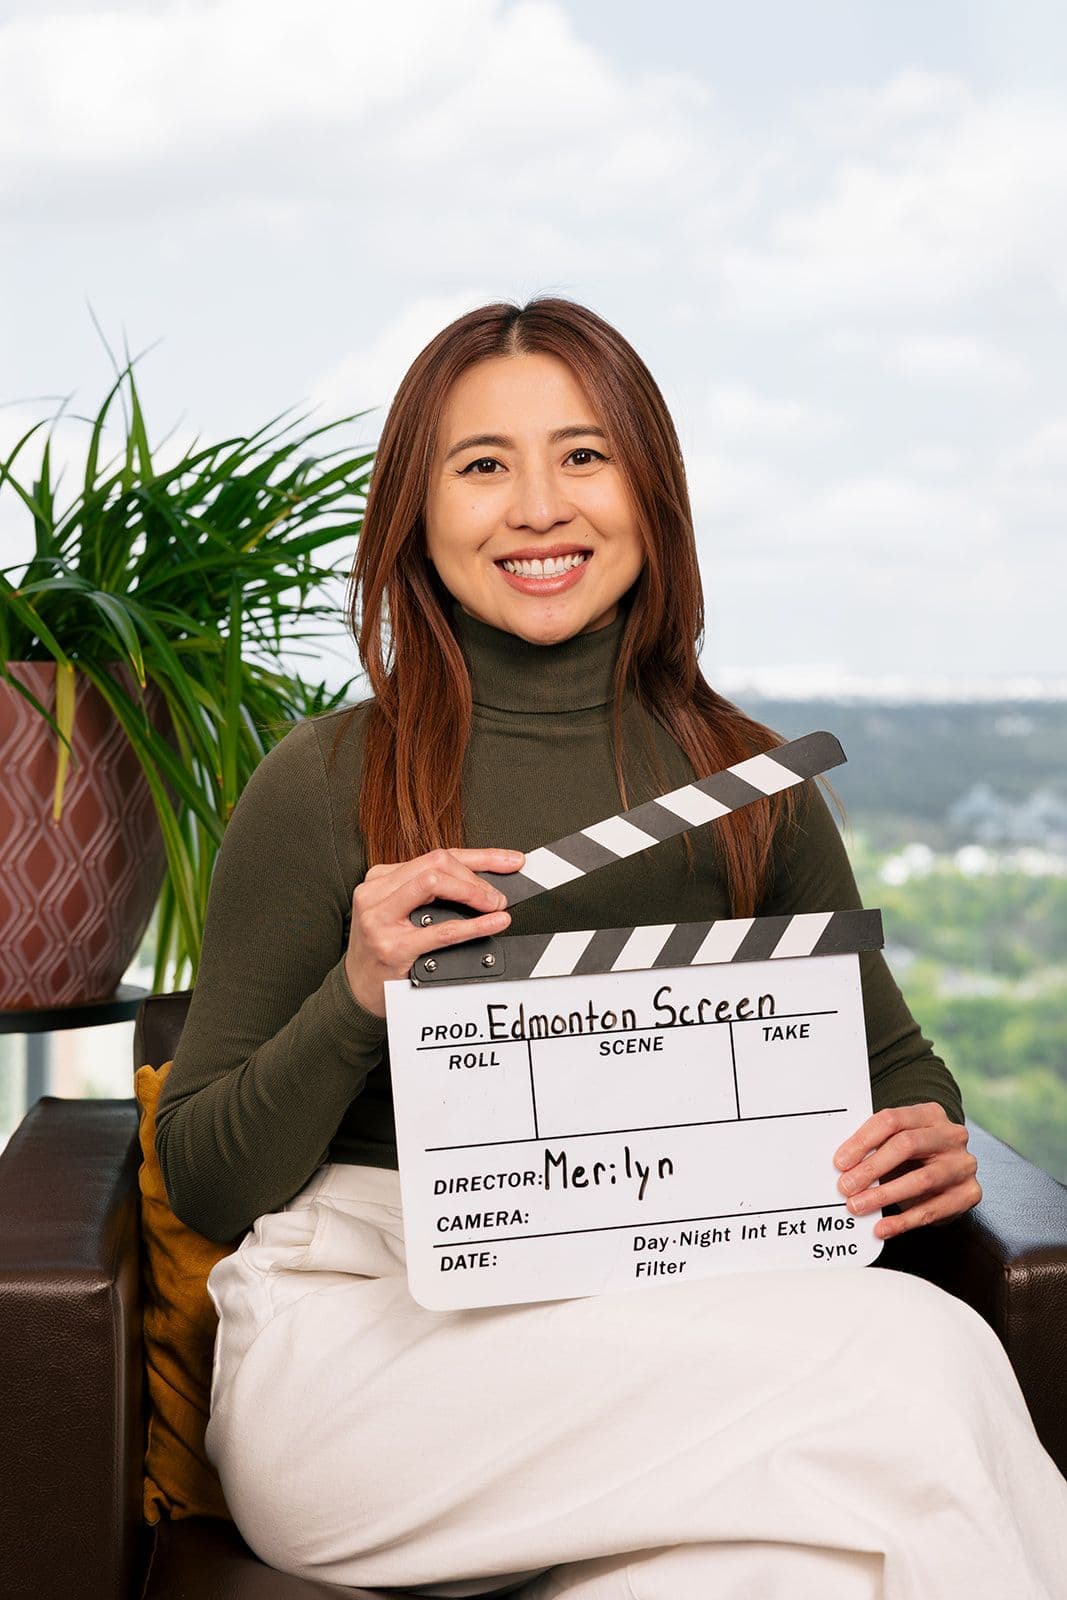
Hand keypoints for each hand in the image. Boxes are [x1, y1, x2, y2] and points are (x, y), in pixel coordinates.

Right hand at [344, 847, 524, 1018]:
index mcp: (380, 878)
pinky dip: (474, 925)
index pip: (437, 855)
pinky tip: (493, 923)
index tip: (508, 861)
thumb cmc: (382, 949)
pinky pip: (442, 930)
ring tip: (495, 905)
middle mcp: (376, 892)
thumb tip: (481, 883)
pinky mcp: (392, 947)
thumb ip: (429, 893)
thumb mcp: (399, 911)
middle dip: (475, 876)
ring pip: (434, 883)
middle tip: (498, 895)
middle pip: (437, 864)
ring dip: (473, 892)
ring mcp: (380, 918)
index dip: (480, 856)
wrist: (358, 990)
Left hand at [833, 1102, 981, 1239]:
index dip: (863, 1141)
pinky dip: (904, 1220)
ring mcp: (963, 1164)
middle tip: (846, 1186)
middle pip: (907, 1145)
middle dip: (872, 1168)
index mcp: (929, 1113)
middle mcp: (951, 1135)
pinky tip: (883, 1227)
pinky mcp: (970, 1193)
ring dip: (885, 1195)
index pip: (891, 1120)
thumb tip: (841, 1165)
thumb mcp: (897, 1140)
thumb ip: (875, 1145)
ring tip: (858, 1206)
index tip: (840, 1162)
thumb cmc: (915, 1154)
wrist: (950, 1170)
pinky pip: (934, 1210)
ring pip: (922, 1180)